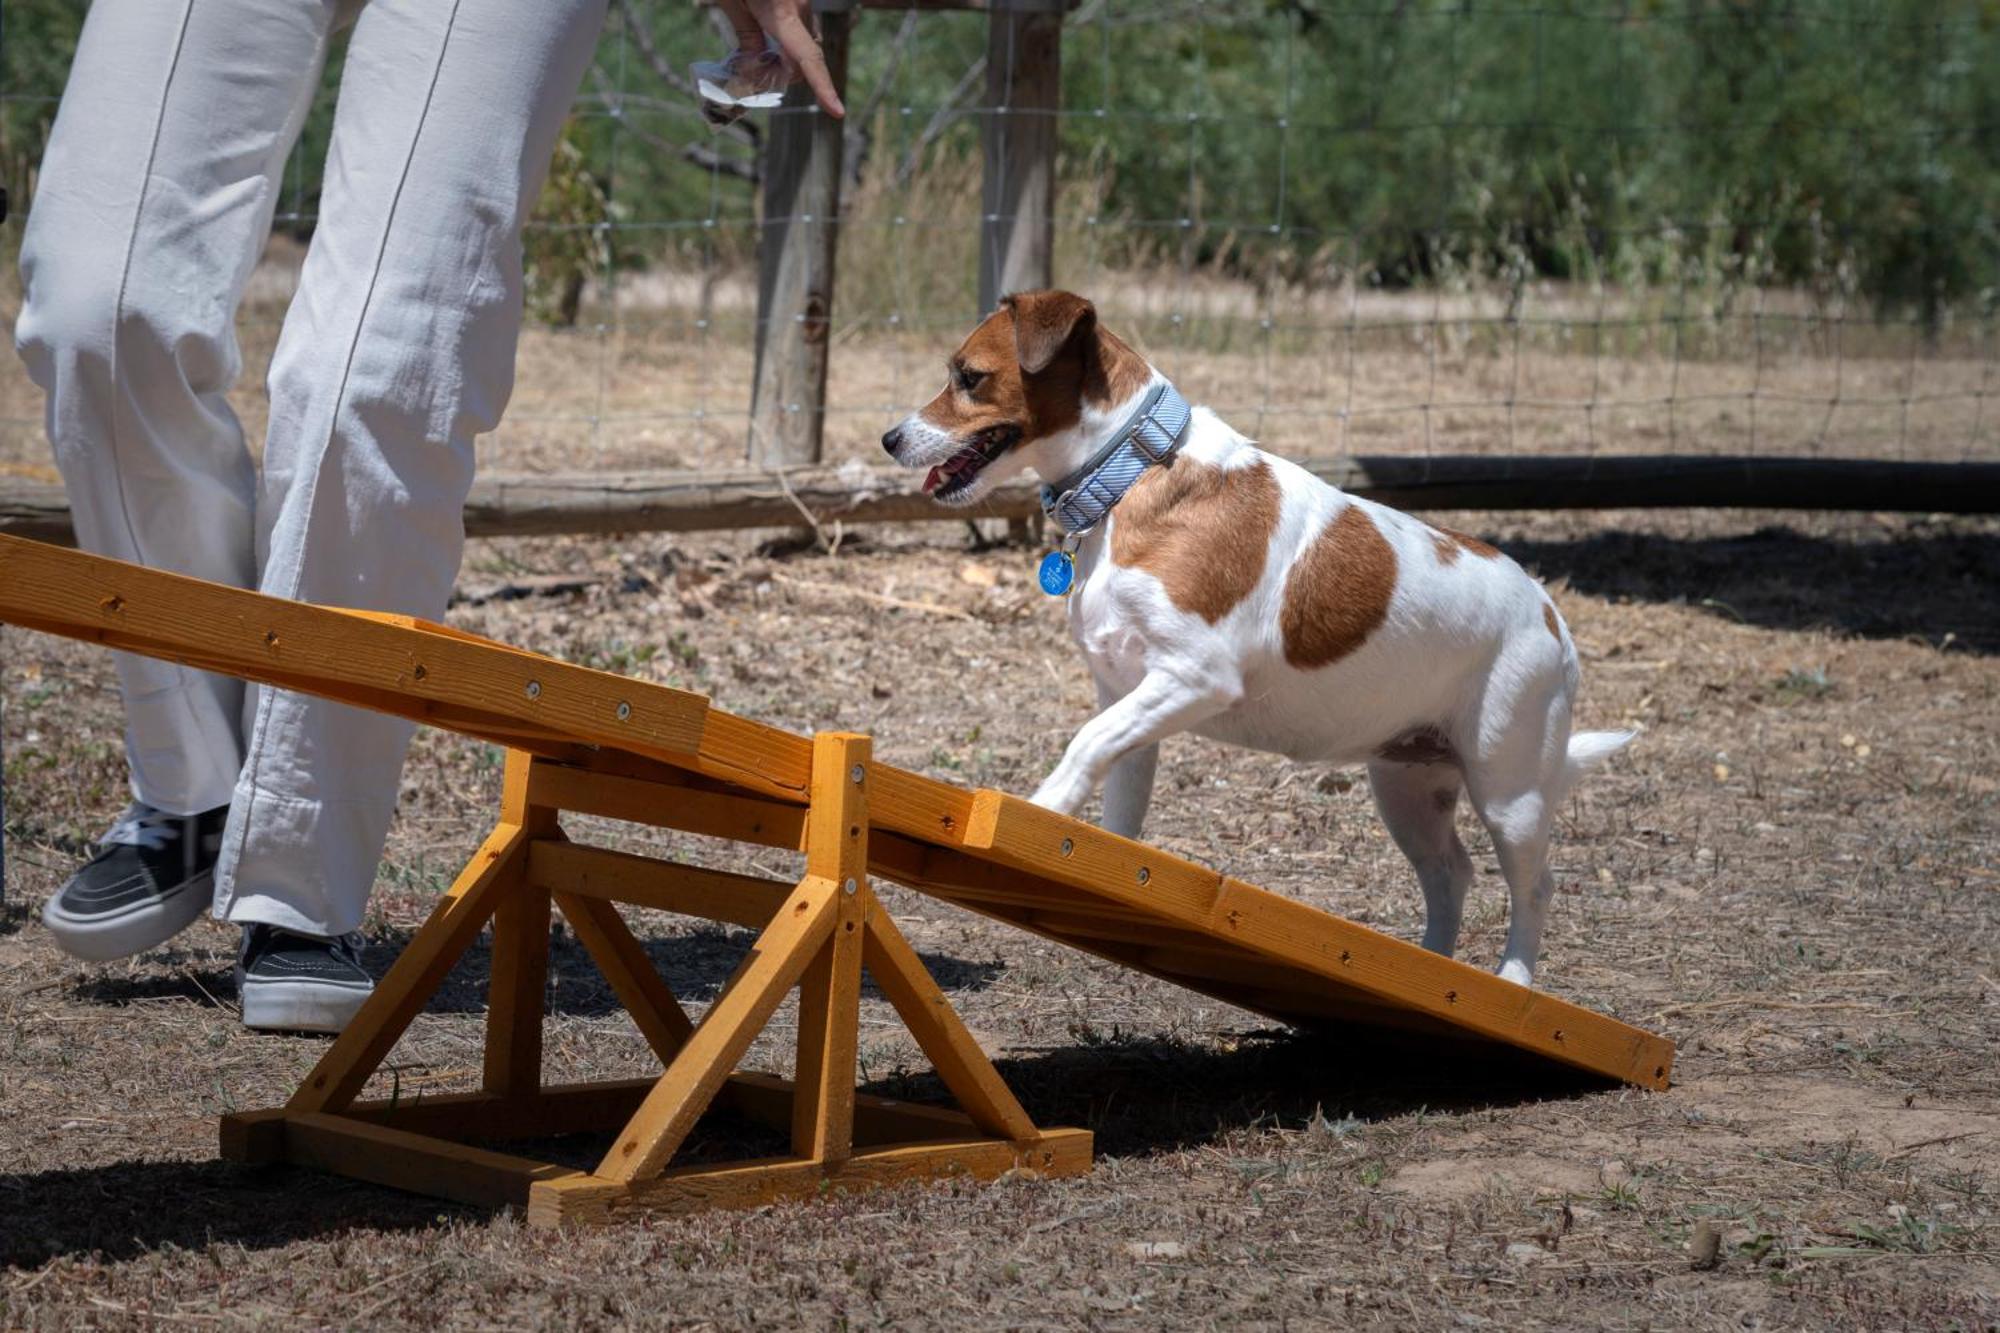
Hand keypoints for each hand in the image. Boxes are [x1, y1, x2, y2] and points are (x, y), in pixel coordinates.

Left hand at [715, 0, 843, 118]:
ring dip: (783, 58)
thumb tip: (753, 65)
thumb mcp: (729, 0)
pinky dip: (783, 41)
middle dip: (784, 74)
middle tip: (749, 75)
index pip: (808, 58)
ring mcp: (802, 2)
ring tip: (750, 57)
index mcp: (782, 13)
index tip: (837, 112)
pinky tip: (761, 37)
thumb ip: (744, 34)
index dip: (823, 87)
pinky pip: (798, 27)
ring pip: (802, 43)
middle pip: (804, 58)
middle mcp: (800, 9)